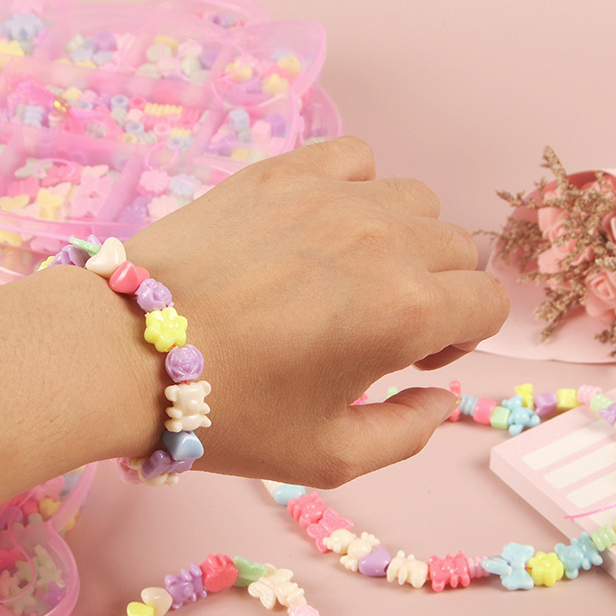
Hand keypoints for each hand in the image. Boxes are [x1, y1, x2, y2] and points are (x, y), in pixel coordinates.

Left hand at [125, 137, 508, 485]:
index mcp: (407, 311)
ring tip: (350, 272)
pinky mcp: (283, 172)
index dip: (460, 337)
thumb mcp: (329, 456)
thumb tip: (441, 398)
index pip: (488, 303)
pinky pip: (355, 158)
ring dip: (404, 239)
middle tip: (378, 324)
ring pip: (414, 202)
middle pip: (456, 250)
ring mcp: (332, 197)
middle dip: (437, 291)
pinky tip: (323, 224)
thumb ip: (408, 433)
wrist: (128, 353)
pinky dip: (358, 187)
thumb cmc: (228, 413)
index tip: (412, 358)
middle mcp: (385, 240)